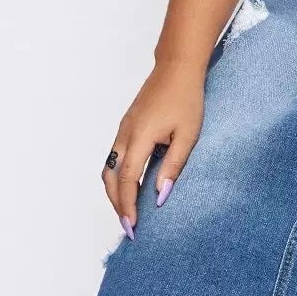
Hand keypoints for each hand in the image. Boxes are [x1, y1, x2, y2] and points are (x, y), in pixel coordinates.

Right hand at [101, 57, 204, 238]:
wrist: (176, 69)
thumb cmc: (186, 99)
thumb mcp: (187, 135)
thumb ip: (173, 166)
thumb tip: (160, 196)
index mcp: (139, 136)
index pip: (128, 179)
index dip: (128, 205)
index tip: (132, 226)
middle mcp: (124, 134)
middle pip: (110, 177)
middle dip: (117, 204)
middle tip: (129, 227)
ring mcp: (123, 130)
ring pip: (109, 168)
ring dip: (115, 192)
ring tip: (129, 212)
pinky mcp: (126, 127)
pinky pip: (115, 158)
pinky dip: (118, 178)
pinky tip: (132, 189)